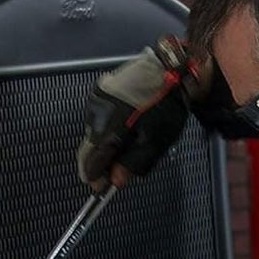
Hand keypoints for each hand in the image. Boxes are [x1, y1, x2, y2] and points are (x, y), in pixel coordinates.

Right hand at [77, 35, 207, 188]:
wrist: (167, 70)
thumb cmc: (164, 109)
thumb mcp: (155, 143)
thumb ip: (133, 164)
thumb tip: (116, 180)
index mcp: (107, 131)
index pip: (91, 162)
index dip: (95, 178)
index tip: (100, 188)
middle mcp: (95, 116)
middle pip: (91, 148)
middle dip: (102, 162)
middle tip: (116, 170)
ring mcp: (95, 101)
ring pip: (95, 133)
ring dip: (105, 144)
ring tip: (126, 146)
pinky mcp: (100, 91)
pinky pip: (99, 118)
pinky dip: (108, 128)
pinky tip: (124, 128)